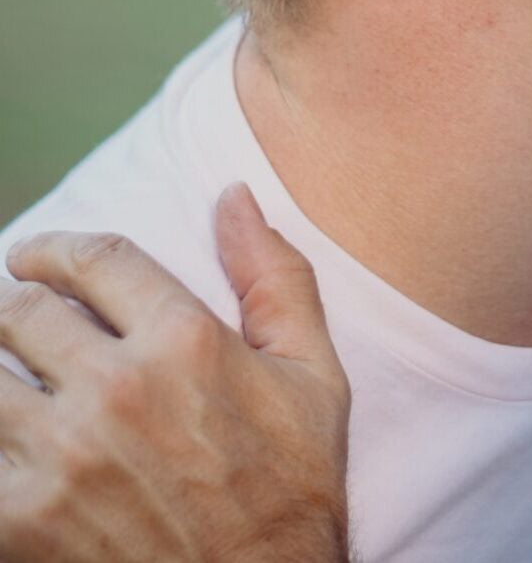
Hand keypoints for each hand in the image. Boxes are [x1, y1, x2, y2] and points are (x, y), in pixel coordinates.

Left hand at [0, 185, 350, 562]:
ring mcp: (60, 458)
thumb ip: (275, 275)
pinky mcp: (19, 521)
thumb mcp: (313, 374)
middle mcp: (116, 389)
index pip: (94, 260)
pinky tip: (13, 438)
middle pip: (19, 313)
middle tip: (15, 316)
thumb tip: (236, 196)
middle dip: (13, 307)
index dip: (55, 249)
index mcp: (186, 341)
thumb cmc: (290, 490)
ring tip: (8, 374)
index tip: (36, 256)